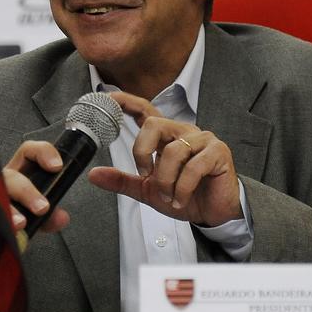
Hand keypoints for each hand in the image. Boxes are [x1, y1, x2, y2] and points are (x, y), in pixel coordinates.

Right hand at [3, 141, 69, 232]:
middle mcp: (3, 180)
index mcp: (19, 172)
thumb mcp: (38, 216)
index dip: (43, 153)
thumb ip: (52, 217)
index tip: (56, 167)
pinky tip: (8, 233)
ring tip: (21, 224)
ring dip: (10, 209)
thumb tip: (61, 218)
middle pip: (12, 176)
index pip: (29, 151)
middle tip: (42, 208)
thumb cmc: (19, 215)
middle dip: (27, 191)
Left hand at [88, 91, 241, 226]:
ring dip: (166, 180)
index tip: (108, 98)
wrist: (213, 214)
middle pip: (154, 124)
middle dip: (142, 151)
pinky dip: (182, 188)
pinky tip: (181, 199)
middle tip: (145, 174)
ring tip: (169, 196)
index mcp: (166, 137)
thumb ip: (122, 181)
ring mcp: (203, 140)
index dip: (126, 102)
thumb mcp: (148, 190)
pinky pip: (193, 166)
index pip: (145, 110)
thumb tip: (94, 174)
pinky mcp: (218, 153)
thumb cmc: (183, 196)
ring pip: (173, 150)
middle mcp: (184, 132)